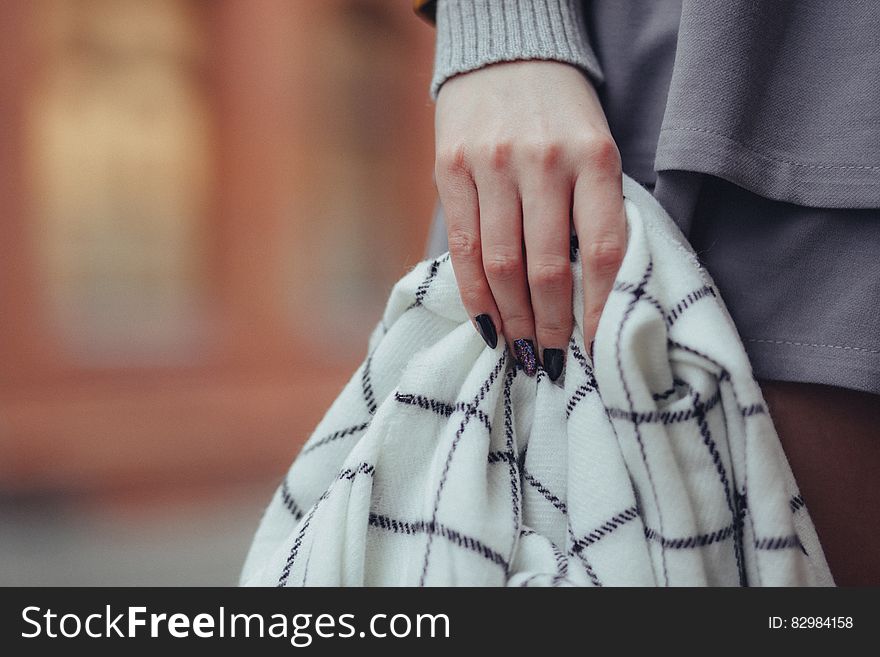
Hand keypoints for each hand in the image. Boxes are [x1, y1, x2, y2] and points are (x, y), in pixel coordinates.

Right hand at [434, 60, 625, 379]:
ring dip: (512, 320)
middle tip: (554, 363)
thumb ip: (591, 212)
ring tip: (523, 352)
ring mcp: (492, 165)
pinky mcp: (451, 168)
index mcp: (594, 157)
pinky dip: (475, 295)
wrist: (507, 54)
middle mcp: (543, 161)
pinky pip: (461, 246)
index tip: (599, 349)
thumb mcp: (594, 151)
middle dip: (550, 327)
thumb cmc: (560, 117)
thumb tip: (585, 298)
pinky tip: (487, 324)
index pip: (602, 251)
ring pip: (501, 264)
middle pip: (547, 268)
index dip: (601, 309)